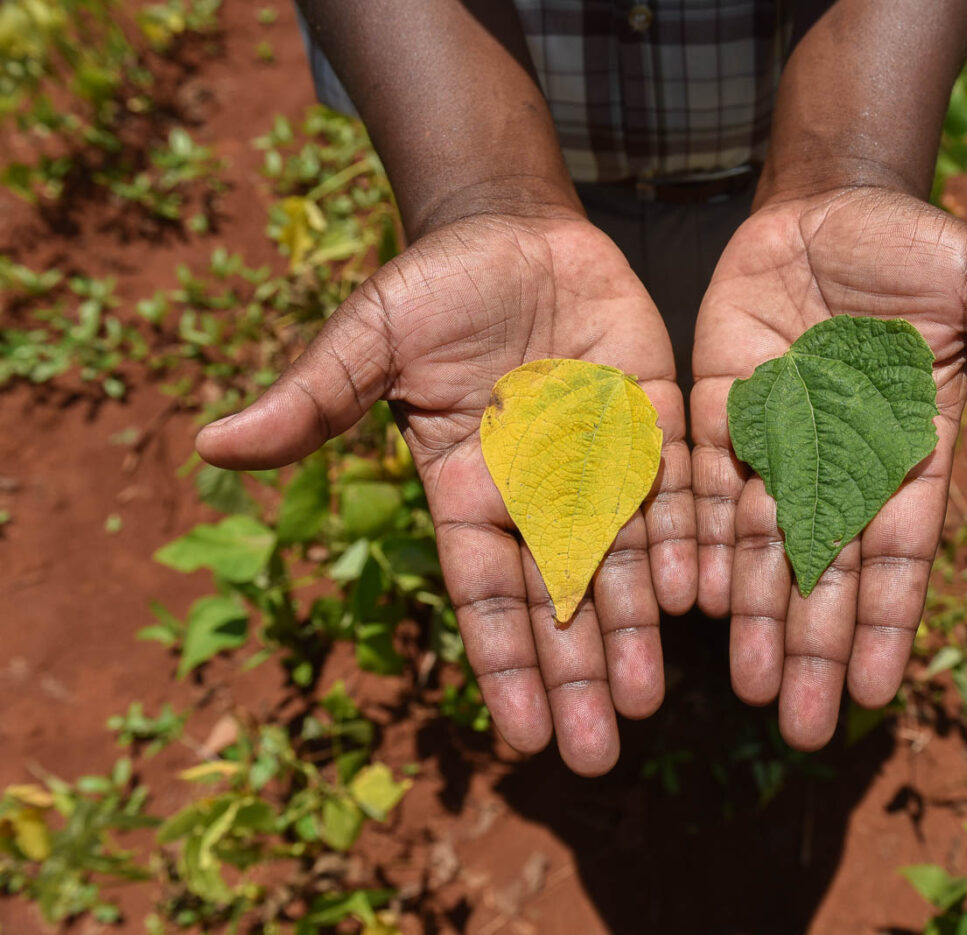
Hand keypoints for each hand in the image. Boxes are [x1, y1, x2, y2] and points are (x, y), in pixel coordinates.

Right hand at [197, 212, 695, 775]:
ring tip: (647, 703)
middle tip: (597, 754)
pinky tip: (696, 599)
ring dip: (635, 633)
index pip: (485, 594)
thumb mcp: (371, 335)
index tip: (523, 737)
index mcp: (467, 488)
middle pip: (560, 600)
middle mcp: (538, 493)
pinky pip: (673, 492)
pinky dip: (684, 543)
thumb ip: (316, 396)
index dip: (503, 663)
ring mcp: (599, 461)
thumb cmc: (434, 285)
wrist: (514, 230)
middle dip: (577, 675)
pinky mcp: (653, 421)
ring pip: (622, 563)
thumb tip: (211, 445)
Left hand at [691, 186, 966, 749]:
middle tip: (797, 728)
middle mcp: (843, 465)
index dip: (887, 621)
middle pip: (828, 571)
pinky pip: (705, 487)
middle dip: (814, 647)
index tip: (875, 694)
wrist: (829, 207)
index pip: (901, 553)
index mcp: (912, 451)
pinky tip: (686, 600)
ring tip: (745, 688)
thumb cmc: (915, 246)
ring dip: (755, 616)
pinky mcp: (722, 412)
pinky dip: (696, 540)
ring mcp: (779, 444)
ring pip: (761, 546)